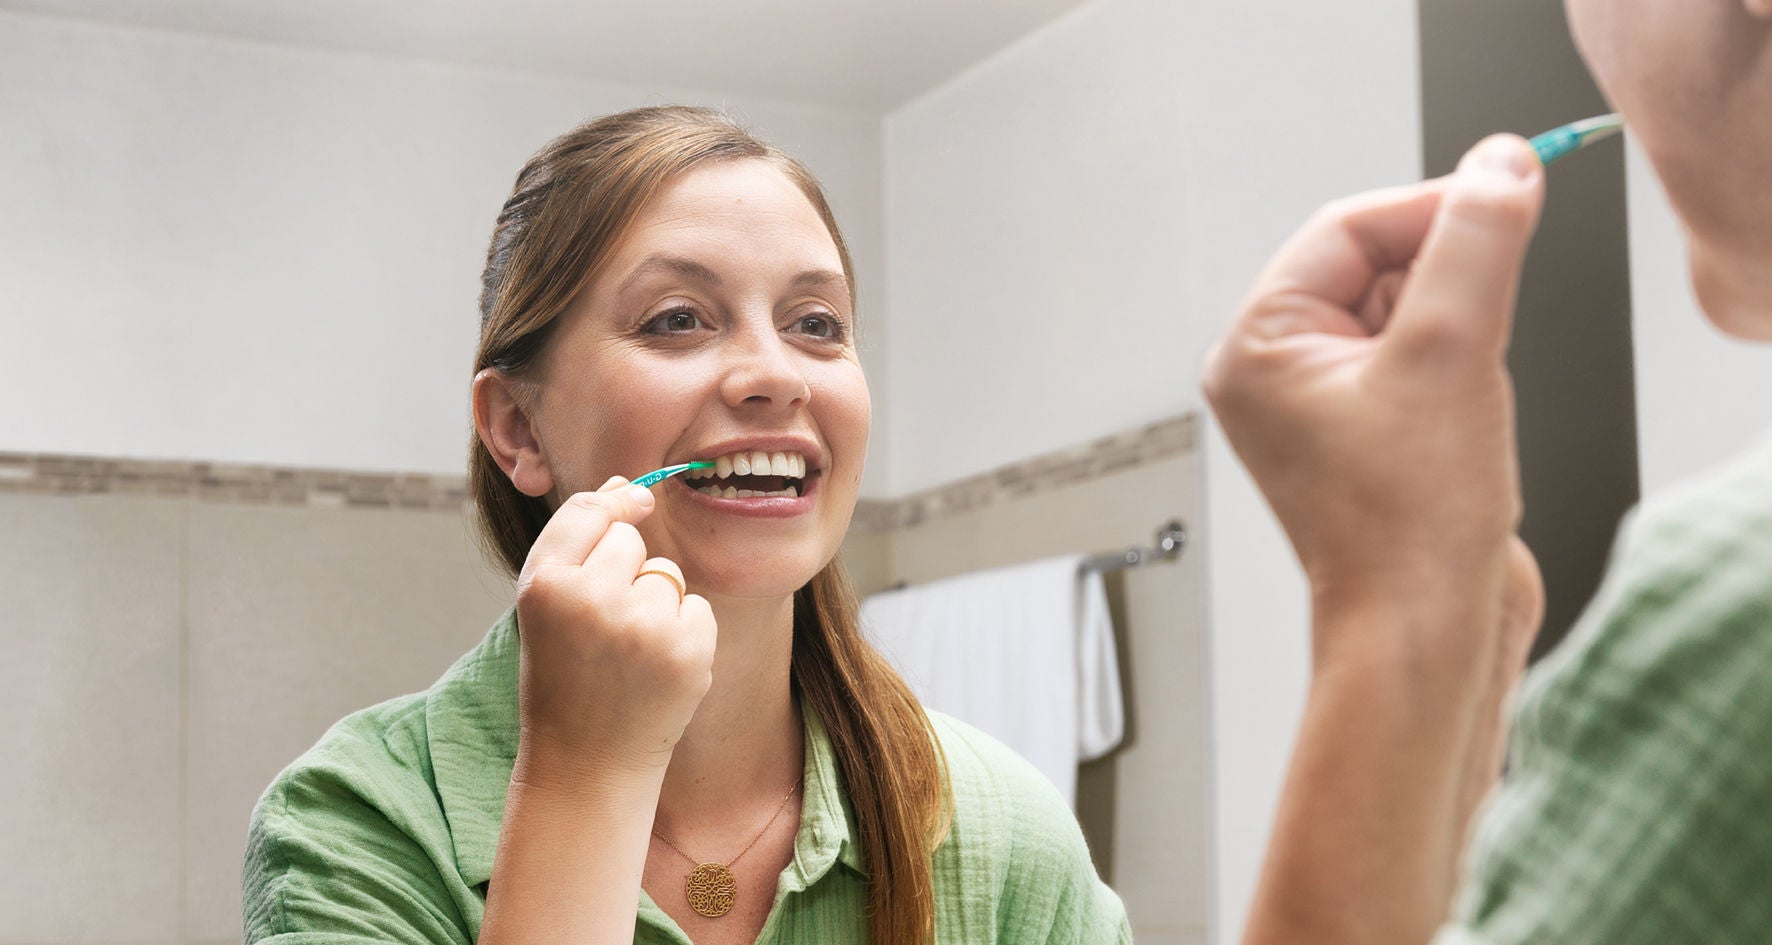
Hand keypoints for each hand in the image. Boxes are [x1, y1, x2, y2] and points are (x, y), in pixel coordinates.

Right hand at [512, 476, 717, 780]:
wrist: (587, 763)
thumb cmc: (563, 675)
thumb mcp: (548, 606)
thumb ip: (579, 542)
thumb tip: (627, 485)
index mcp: (544, 585)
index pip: (589, 512)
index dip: (614, 504)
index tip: (633, 501)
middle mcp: (591, 599)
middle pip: (630, 539)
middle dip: (625, 570)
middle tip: (602, 629)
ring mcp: (642, 625)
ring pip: (667, 573)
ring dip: (656, 604)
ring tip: (628, 655)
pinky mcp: (686, 648)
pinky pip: (697, 606)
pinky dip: (685, 632)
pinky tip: (656, 669)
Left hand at [1204, 135, 1546, 666]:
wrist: (1425, 637)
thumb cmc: (1408, 529)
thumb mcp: (1451, 355)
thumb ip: (1475, 245)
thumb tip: (1501, 167)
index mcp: (1256, 348)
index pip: (1348, 227)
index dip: (1435, 208)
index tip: (1512, 197)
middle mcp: (1274, 374)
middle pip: (1377, 263)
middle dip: (1447, 283)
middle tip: (1481, 330)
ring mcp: (1320, 408)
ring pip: (1408, 313)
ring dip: (1460, 335)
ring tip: (1460, 402)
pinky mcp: (1368, 436)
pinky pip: (1422, 362)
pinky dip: (1463, 371)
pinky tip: (1465, 424)